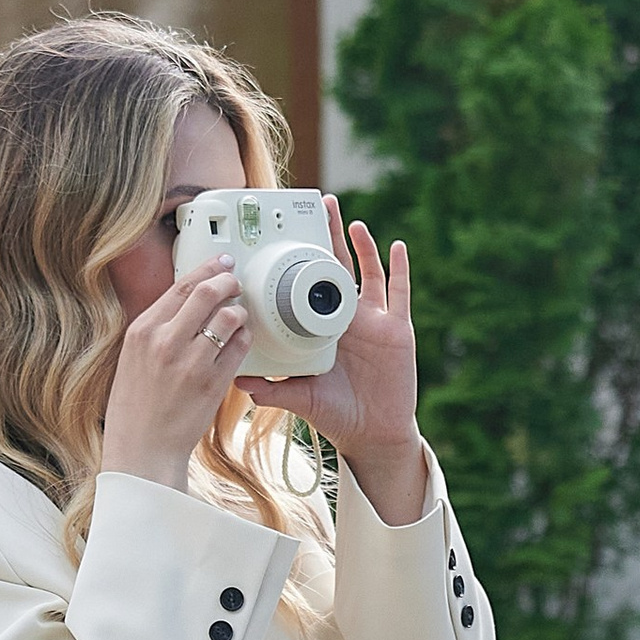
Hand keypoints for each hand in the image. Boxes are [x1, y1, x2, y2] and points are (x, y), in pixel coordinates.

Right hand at [102, 259, 249, 491]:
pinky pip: (239, 348)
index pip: (181, 286)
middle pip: (208, 293)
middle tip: (236, 283)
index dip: (207, 269)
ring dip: (240, 312)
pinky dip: (244, 338)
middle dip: (229, 281)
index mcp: (142, 331)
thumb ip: (157, 329)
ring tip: (238, 317)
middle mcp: (165, 342)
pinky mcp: (213, 383)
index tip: (221, 262)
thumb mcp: (133, 358)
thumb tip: (186, 302)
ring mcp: (191, 362)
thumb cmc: (135, 407)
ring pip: (230, 317)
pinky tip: (241, 340)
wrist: (142, 450)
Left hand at [240, 204, 424, 522]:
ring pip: (368, 272)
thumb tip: (238, 383)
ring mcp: (374, 320)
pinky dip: (400, 268)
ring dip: (361, 245)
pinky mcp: (398, 329)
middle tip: (320, 204)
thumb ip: (273, 389)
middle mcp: (348, 317)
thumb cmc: (336, 414)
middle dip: (330, 235)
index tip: (286, 234)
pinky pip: (400, 292)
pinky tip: (397, 246)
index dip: (301, 259)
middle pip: (338, 266)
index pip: (308, 283)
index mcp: (323, 326)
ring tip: (350, 221)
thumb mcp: (300, 398)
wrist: (372, 435)